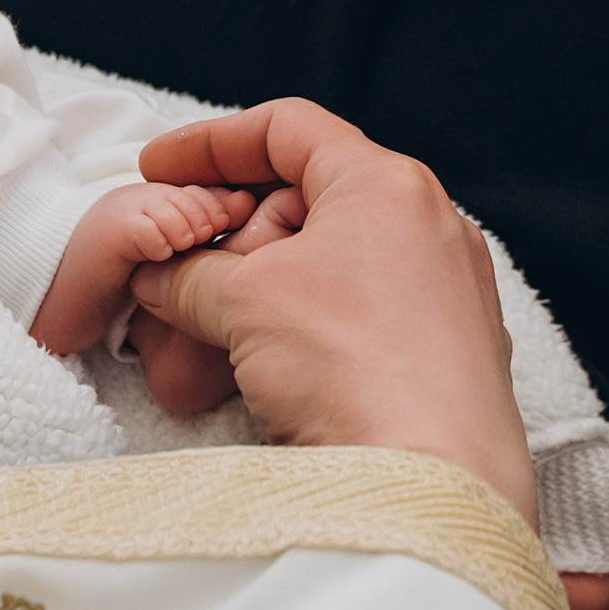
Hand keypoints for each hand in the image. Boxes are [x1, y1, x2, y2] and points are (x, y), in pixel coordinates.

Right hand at [125, 99, 536, 530]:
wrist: (433, 480)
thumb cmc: (351, 365)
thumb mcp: (244, 300)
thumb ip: (191, 274)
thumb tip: (165, 277)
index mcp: (388, 183)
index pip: (288, 128)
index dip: (211, 143)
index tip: (160, 169)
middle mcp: (430, 226)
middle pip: (306, 203)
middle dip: (232, 240)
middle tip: (180, 280)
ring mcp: (447, 292)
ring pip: (329, 270)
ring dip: (260, 297)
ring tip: (212, 341)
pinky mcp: (448, 354)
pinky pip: (359, 321)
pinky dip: (304, 334)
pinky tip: (266, 376)